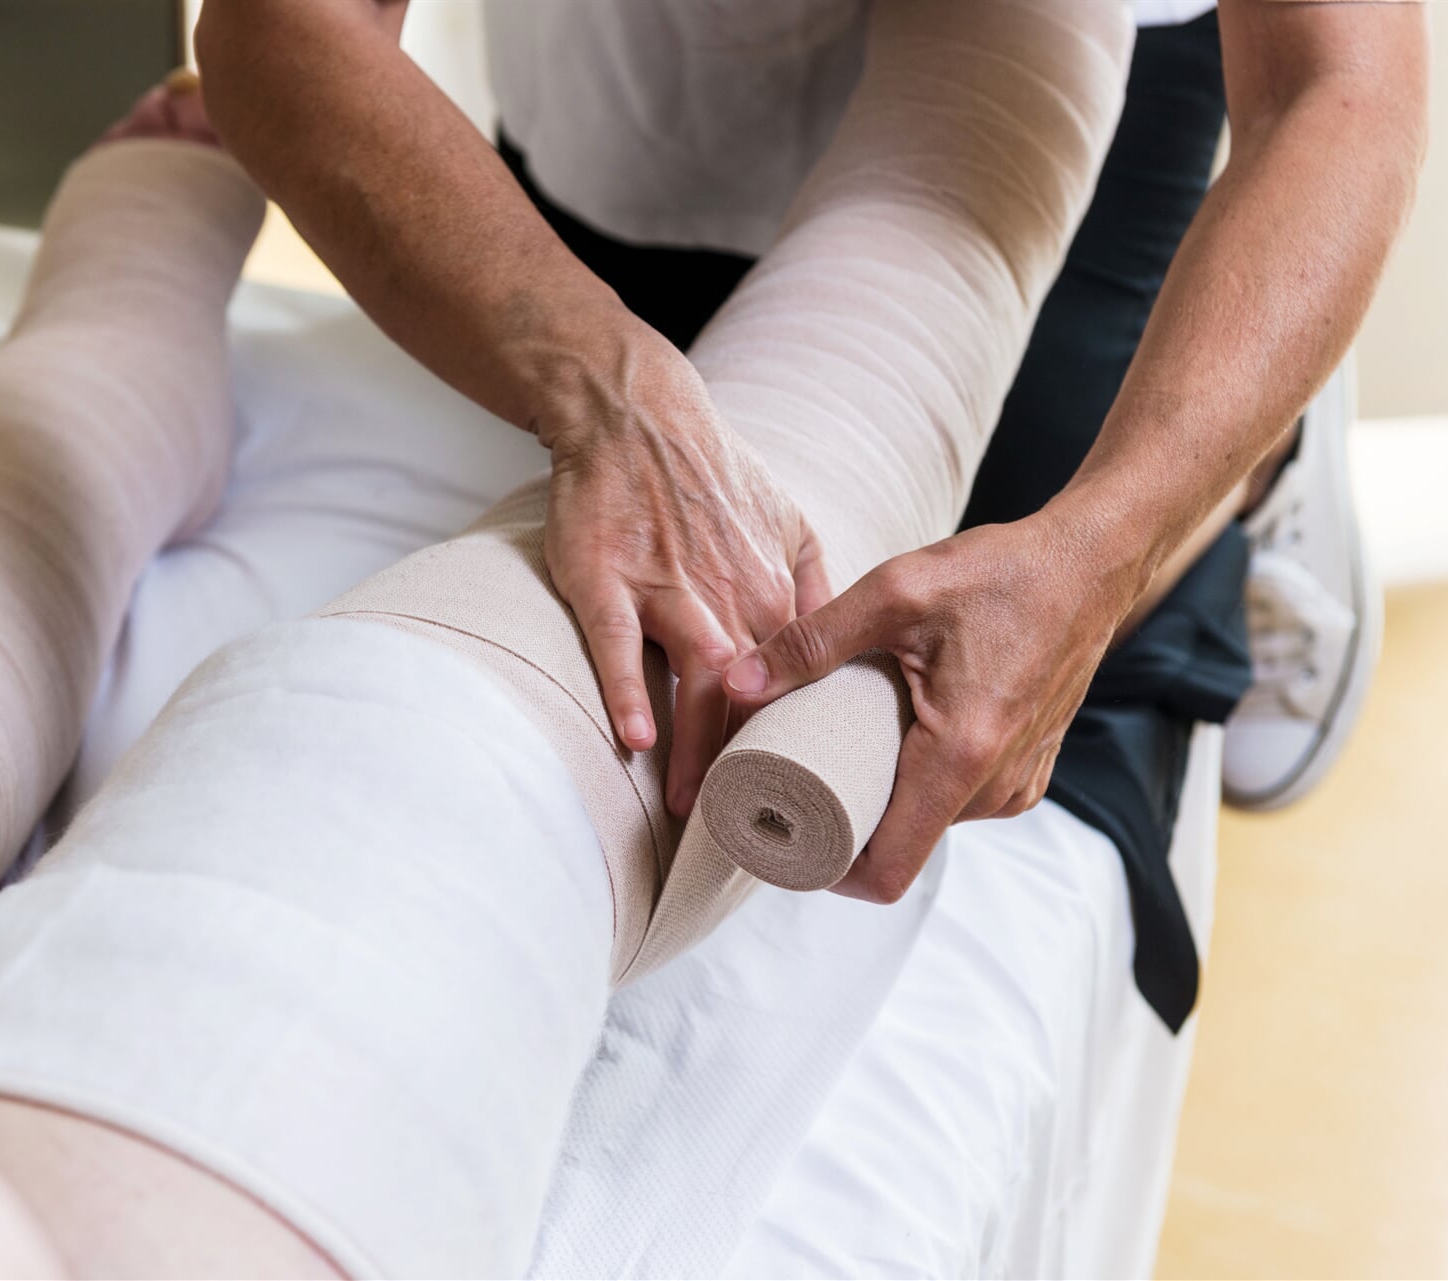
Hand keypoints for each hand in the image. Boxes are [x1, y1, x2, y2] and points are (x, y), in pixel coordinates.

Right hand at [538, 336, 831, 816]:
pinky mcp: (608, 580)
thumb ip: (815, 586)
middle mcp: (731, 596)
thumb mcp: (787, 520)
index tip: (807, 797)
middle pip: (755, 698)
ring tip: (696, 808)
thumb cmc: (707, 475)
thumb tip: (840, 646)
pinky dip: (630, 690)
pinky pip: (619, 643)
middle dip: (756, 766)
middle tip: (755, 828)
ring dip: (698, 748)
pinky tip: (636, 739)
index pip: (802, 687)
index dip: (803, 745)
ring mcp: (668, 588)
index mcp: (775, 592)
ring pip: (697, 680)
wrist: (636, 415)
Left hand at [723, 513, 1137, 902]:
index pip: (888, 870)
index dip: (829, 872)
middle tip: (792, 786)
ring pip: (930, 824)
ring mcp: (1019, 782)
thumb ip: (812, 641)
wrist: (1091, 563)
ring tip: (836, 756)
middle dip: (844, 826)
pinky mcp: (1028, 769)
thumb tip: (736, 682)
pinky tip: (888, 744)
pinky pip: (961, 801)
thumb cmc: (1002, 572)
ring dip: (883, 799)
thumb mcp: (895, 592)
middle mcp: (997, 786)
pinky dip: (919, 783)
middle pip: (901, 846)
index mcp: (962, 756)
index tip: (786, 839)